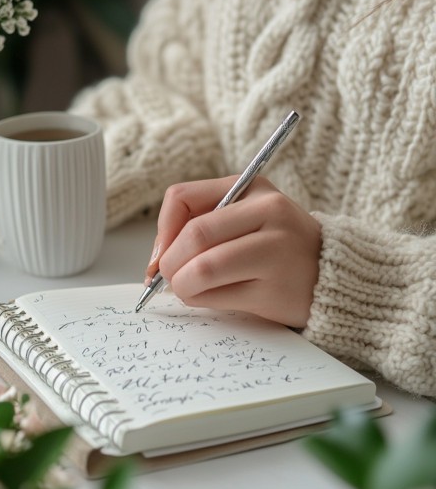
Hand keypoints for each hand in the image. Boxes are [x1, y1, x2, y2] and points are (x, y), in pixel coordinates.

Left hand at [144, 176, 321, 328]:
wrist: (332, 275)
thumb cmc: (278, 248)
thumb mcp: (248, 217)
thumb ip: (204, 225)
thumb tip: (156, 261)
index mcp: (252, 187)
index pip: (182, 198)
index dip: (161, 231)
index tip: (161, 254)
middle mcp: (268, 212)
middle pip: (194, 235)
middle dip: (169, 263)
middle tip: (167, 279)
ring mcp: (275, 250)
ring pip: (203, 268)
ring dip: (183, 285)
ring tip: (188, 290)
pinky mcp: (275, 289)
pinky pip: (218, 297)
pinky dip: (202, 301)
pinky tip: (211, 298)